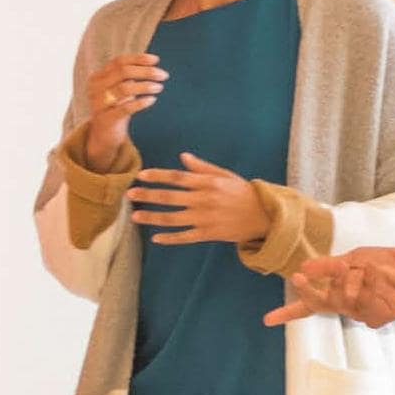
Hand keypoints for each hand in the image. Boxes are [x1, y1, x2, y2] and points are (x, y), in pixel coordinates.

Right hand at [75, 53, 164, 160]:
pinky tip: (152, 100)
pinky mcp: (106, 119)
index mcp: (98, 77)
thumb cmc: (115, 109)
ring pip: (124, 88)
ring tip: (159, 87)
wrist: (103, 136)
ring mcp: (99, 104)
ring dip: (145, 86)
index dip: (138, 59)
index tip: (156, 60)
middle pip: (123, 72)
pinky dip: (140, 102)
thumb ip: (129, 76)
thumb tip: (153, 64)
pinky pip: (125, 108)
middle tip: (163, 75)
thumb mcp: (119, 90)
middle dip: (146, 72)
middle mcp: (95, 88)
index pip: (119, 61)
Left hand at [128, 153, 264, 244]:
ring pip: (173, 219)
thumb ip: (202, 168)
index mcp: (207, 183)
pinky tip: (156, 238)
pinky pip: (185, 237)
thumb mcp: (225, 175)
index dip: (157, 176)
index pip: (177, 177)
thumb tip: (182, 157)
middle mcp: (203, 200)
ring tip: (135, 216)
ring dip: (152, 217)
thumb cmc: (243, 192)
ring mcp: (205, 218)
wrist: (264, 216)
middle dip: (148, 195)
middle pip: (170, 197)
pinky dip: (170, 238)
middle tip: (129, 194)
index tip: (140, 175)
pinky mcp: (209, 234)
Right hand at [266, 233, 394, 326]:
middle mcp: (346, 305)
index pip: (308, 306)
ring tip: (349, 266)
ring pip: (341, 300)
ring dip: (343, 280)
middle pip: (319, 303)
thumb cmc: (387, 265)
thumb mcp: (354, 258)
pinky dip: (370, 279)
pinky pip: (366, 298)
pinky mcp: (381, 314)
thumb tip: (302, 268)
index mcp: (337, 293)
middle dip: (308, 291)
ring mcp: (362, 311)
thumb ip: (329, 266)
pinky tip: (376, 270)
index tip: (266, 320)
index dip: (288, 313)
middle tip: (297, 277)